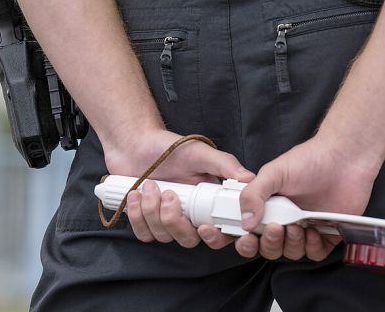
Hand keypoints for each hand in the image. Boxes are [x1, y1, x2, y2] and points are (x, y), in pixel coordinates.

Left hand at [102, 128, 252, 249]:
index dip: (215, 237)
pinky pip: (144, 234)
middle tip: (168, 194)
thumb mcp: (199, 152)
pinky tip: (135, 195)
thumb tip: (249, 179)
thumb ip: (224, 165)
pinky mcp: (145, 221)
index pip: (219, 232)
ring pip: (164, 236)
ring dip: (152, 212)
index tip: (205, 227)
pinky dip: (137, 216)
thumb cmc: (169, 147)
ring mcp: (166, 221)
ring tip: (149, 185)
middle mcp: (189, 216)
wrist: (135, 144)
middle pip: (189, 239)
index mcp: (207, 203)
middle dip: (175, 221)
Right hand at [236, 131, 381, 260]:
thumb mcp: (273, 173)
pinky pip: (315, 253)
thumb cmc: (309, 160)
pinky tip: (313, 231)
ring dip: (291, 244)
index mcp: (268, 205)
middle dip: (269, 243)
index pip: (249, 231)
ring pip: (291, 252)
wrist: (344, 159)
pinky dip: (312, 247)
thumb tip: (245, 221)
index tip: (247, 238)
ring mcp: (305, 227)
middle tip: (276, 228)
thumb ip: (253, 195)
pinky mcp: (327, 234)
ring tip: (297, 226)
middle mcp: (285, 218)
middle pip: (268, 247)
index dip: (246, 240)